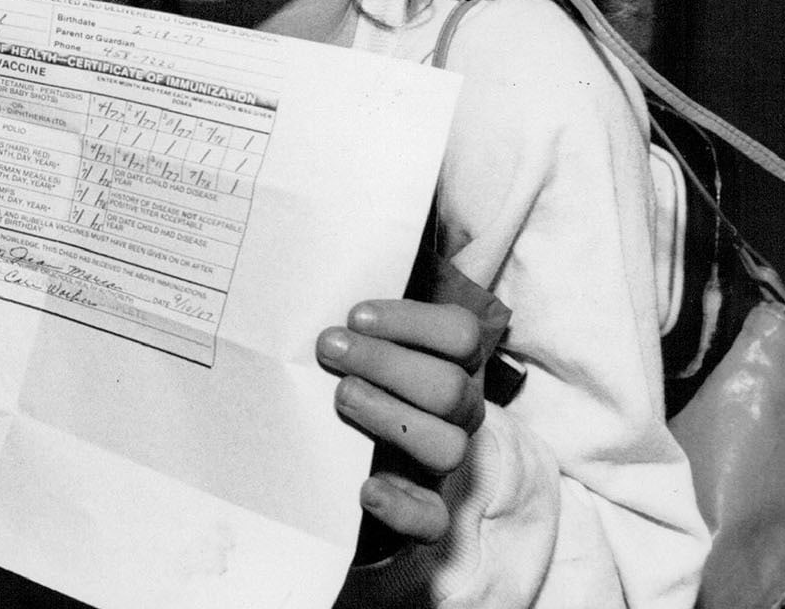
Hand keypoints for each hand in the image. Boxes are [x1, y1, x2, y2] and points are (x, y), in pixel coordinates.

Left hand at [317, 300, 486, 551]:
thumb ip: (359, 318)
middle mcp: (459, 411)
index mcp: (454, 363)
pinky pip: (432, 518)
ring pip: (447, 446)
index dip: (412, 321)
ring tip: (341, 396)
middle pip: (450, 388)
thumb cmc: (358, 376)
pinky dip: (403, 507)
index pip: (461, 333)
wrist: (357, 458)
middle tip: (329, 348)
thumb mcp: (363, 341)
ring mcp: (447, 462)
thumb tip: (323, 267)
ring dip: (391, 418)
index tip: (355, 315)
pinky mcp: (428, 510)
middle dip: (387, 363)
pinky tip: (368, 489)